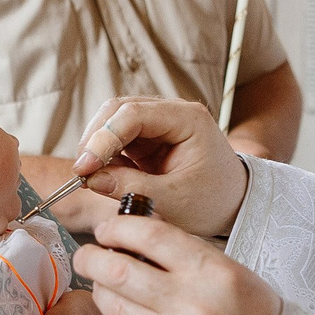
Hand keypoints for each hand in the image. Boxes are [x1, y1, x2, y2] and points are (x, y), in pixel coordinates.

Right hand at [69, 97, 250, 237]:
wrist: (232, 204)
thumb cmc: (214, 200)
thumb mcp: (175, 201)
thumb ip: (133, 188)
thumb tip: (93, 179)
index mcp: (188, 119)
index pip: (134, 114)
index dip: (104, 138)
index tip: (86, 167)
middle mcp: (171, 113)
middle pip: (118, 110)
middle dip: (95, 139)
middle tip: (82, 172)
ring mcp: (157, 124)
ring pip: (112, 122)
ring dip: (96, 147)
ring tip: (91, 176)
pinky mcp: (147, 139)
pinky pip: (115, 139)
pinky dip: (104, 156)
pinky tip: (103, 175)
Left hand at [74, 213, 275, 314]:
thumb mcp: (237, 279)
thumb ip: (191, 257)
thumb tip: (143, 231)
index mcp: (216, 275)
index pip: (150, 236)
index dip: (118, 227)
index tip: (108, 229)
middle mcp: (193, 307)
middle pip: (117, 271)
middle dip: (91, 258)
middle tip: (88, 256)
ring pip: (113, 308)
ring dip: (101, 292)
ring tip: (106, 287)